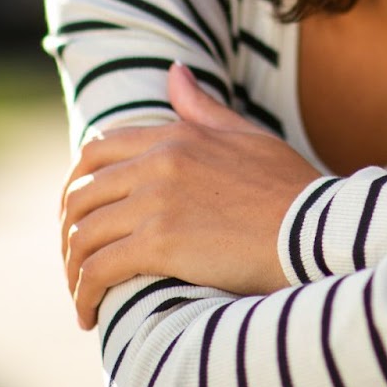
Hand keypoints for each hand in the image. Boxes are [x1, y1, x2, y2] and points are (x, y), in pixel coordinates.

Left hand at [60, 63, 322, 328]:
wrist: (318, 231)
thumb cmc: (291, 190)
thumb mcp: (247, 136)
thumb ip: (202, 109)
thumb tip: (173, 71)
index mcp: (174, 135)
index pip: (97, 151)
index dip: (76, 186)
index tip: (76, 217)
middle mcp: (157, 162)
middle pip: (81, 194)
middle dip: (67, 232)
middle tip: (73, 263)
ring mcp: (156, 201)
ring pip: (84, 235)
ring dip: (72, 270)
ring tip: (80, 296)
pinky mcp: (161, 243)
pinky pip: (100, 269)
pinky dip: (84, 293)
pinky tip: (89, 315)